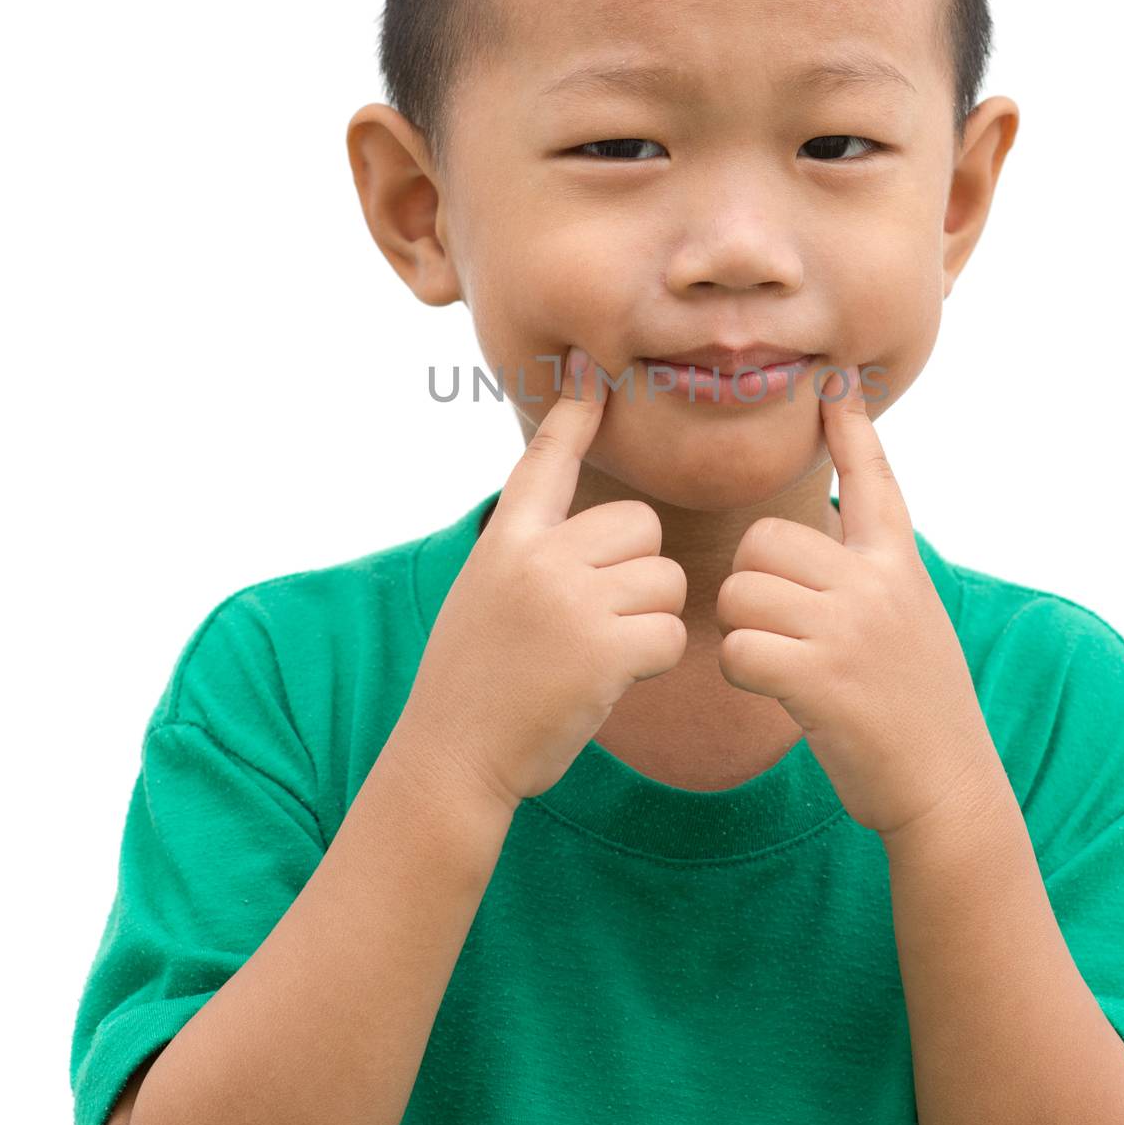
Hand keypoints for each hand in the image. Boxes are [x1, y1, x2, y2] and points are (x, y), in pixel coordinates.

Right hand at [395, 346, 688, 811]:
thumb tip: (589, 532)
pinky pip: (670, 633)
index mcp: (507, 541)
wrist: (453, 756)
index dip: (574, 413)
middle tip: (600, 619)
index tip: (591, 367)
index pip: (547, 460)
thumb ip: (531, 555)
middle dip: (638, 571)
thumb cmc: (474, 682)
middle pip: (640, 526)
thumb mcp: (486, 595)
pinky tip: (614, 681)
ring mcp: (570, 601)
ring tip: (601, 654)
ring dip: (650, 619)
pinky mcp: (603, 649)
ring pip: (665, 579)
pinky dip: (656, 661)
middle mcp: (537, 559)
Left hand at [714, 365, 997, 839]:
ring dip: (742, 629)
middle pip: (764, 540)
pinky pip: (737, 647)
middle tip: (780, 628)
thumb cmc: (916, 705)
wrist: (947, 786)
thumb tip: (813, 538)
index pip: (873, 479)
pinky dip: (741, 671)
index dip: (851, 429)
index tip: (835, 379)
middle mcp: (876, 584)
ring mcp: (849, 628)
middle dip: (754, 582)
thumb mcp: (911, 619)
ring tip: (780, 662)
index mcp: (898, 564)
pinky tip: (774, 690)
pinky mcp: (819, 678)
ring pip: (741, 591)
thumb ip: (868, 575)